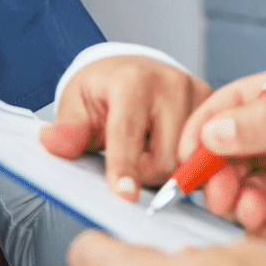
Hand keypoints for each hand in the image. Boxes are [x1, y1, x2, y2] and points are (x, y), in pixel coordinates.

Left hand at [39, 55, 213, 199]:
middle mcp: (171, 82)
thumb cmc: (103, 90)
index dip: (125, 167)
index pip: (129, 132)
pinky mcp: (213, 106)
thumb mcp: (76, 104)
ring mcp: (197, 93)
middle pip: (165, 156)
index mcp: (133, 80)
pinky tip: (170, 151)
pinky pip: (206, 153)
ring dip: (166, 168)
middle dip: (145, 173)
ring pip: (188, 160)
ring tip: (147, 152)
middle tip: (128, 164)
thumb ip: (68, 129)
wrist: (132, 70)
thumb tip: (52, 141)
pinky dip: (187, 162)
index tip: (125, 195)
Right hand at [180, 66, 265, 265]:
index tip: (188, 147)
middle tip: (207, 182)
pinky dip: (254, 221)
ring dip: (233, 195)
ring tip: (239, 202)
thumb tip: (215, 129)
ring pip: (244, 187)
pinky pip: (264, 222)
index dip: (210, 124)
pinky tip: (260, 217)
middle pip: (234, 149)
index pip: (240, 103)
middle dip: (216, 166)